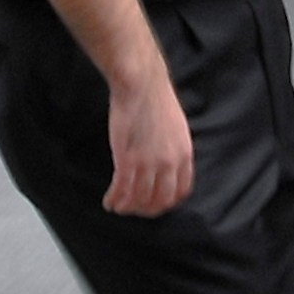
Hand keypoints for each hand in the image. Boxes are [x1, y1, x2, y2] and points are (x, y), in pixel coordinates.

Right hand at [104, 70, 194, 215]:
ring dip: (127, 207)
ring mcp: (149, 164)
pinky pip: (122, 190)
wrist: (141, 84)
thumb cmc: (156, 99)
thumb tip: (165, 165)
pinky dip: (114, 199)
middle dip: (146, 210)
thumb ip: (173, 150)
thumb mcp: (176, 128)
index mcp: (184, 155)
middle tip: (134, 208)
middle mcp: (170, 164)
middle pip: (160, 201)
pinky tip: (109, 201)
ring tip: (117, 207)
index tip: (154, 203)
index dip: (166, 202)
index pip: (181, 192)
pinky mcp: (128, 160)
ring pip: (139, 199)